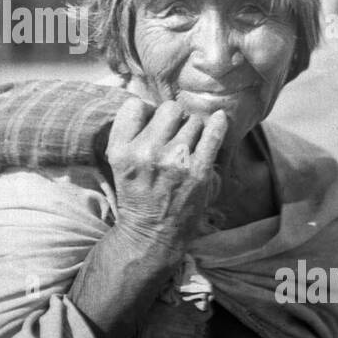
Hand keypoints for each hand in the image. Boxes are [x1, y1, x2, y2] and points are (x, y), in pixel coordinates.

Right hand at [104, 97, 227, 262]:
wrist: (151, 234)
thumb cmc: (137, 194)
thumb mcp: (118, 162)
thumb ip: (130, 132)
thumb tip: (153, 103)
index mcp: (121, 149)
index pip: (135, 105)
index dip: (146, 112)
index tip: (152, 123)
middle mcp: (146, 152)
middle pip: (169, 109)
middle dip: (174, 120)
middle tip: (173, 137)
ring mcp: (174, 161)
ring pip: (193, 121)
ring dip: (192, 130)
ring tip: (186, 148)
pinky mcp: (198, 171)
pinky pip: (213, 135)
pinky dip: (218, 124)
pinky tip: (219, 119)